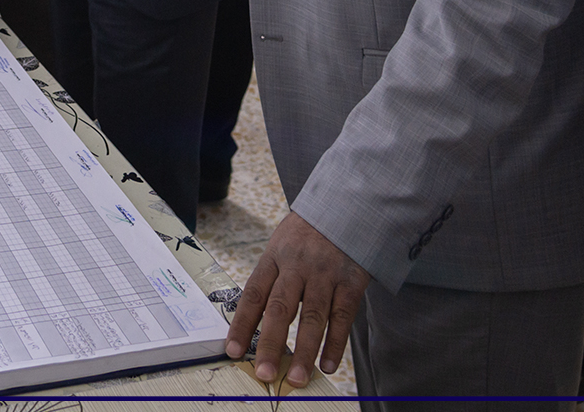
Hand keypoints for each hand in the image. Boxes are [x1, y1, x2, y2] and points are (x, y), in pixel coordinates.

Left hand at [225, 212, 369, 386]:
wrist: (346, 206)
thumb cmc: (307, 234)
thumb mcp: (282, 246)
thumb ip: (272, 281)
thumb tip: (254, 325)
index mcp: (274, 257)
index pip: (253, 294)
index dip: (241, 324)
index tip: (231, 351)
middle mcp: (298, 265)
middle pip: (280, 308)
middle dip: (270, 344)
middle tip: (263, 372)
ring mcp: (326, 273)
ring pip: (313, 316)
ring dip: (304, 351)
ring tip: (296, 377)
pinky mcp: (351, 281)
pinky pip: (342, 316)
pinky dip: (335, 343)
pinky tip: (328, 364)